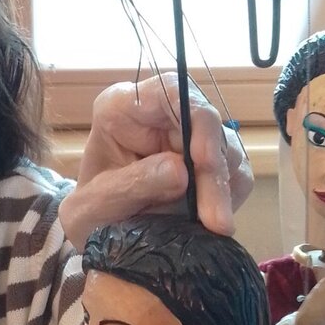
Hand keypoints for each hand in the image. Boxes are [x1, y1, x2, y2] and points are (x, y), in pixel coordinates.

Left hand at [61, 72, 252, 244]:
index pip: (171, 90)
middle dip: (214, 173)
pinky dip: (230, 197)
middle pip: (206, 124)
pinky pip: (236, 172)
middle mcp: (162, 114)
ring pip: (228, 149)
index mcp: (123, 107)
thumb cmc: (89, 214)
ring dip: (224, 190)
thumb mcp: (95, 205)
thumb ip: (132, 185)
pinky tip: (213, 219)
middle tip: (216, 221)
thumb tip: (181, 172)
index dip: (196, 119)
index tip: (204, 160)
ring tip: (211, 225)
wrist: (100, 234)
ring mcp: (190, 137)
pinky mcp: (210, 162)